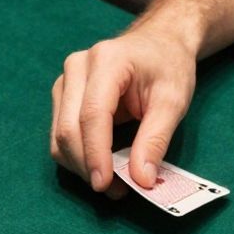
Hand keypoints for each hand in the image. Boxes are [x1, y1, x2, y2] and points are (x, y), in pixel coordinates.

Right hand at [51, 22, 195, 195]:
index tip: (106, 185)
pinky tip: (102, 166)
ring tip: (113, 182)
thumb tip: (141, 180)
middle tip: (117, 191)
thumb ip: (156, 140)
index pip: (92, 115)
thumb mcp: (174, 100)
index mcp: (106, 61)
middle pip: (69, 129)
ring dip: (81, 166)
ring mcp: (65, 81)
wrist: (158, 42)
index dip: (96, 154)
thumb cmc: (168, 66)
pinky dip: (78, 158)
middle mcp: (77, 67)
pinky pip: (60, 136)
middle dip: (88, 166)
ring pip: (59, 137)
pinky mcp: (62, 96)